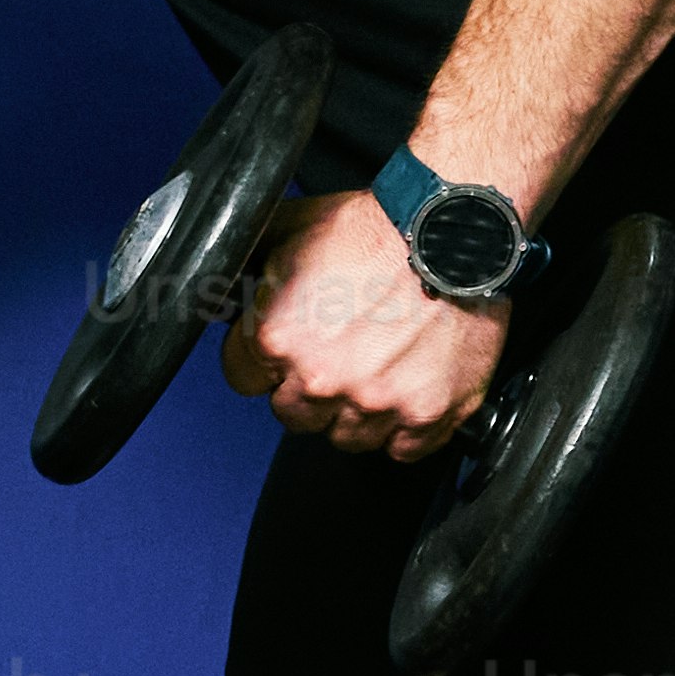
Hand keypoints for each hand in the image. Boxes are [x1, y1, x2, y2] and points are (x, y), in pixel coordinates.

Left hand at [236, 195, 504, 463]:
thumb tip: (219, 290)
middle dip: (308, 389)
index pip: (243, 378)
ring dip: (356, 413)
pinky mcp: (428, 413)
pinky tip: (406, 391)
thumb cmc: (378, 227)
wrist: (454, 229)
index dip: (263, 360)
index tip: (287, 348)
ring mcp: (377, 402)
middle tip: (338, 354)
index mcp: (279, 338)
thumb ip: (250, 265)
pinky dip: (404, 429)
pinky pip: (402, 449)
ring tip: (376, 369)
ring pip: (347, 438)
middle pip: (293, 414)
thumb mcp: (292, 226)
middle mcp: (323, 379)